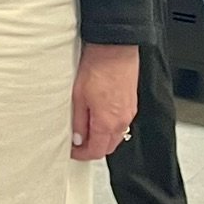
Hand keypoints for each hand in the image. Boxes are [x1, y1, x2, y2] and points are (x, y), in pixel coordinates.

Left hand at [71, 43, 138, 160]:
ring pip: (115, 136)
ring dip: (101, 138)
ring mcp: (129, 112)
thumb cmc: (97, 67)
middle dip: (92, 148)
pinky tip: (98, 117)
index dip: (81, 155)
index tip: (71, 150)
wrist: (114, 48)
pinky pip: (121, 123)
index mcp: (107, 123)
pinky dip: (109, 127)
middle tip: (77, 142)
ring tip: (85, 129)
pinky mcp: (131, 103)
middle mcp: (122, 121)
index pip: (95, 151)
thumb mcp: (78, 96)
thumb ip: (78, 121)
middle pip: (107, 147)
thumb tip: (77, 139)